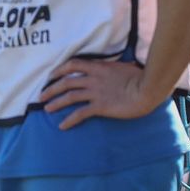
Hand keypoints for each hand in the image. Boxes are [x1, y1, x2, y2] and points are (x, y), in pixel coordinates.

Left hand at [38, 58, 160, 129]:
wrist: (148, 89)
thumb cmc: (141, 77)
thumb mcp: (124, 67)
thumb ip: (114, 67)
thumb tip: (117, 64)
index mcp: (98, 67)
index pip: (72, 65)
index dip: (58, 70)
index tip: (50, 76)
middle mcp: (93, 79)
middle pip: (66, 82)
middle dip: (51, 89)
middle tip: (41, 96)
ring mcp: (96, 93)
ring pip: (69, 97)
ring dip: (56, 103)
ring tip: (47, 109)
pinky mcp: (100, 106)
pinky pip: (80, 114)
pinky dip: (69, 120)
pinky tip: (62, 126)